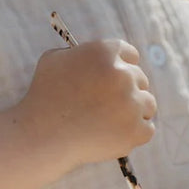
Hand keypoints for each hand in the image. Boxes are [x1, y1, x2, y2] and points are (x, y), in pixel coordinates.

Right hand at [17, 39, 156, 168]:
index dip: (123, 67)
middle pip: (140, 80)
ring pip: (148, 105)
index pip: (130, 55)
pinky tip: (116, 136)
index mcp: (105, 52)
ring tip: (113, 122)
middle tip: (109, 106)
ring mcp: (132, 103)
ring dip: (134, 112)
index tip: (116, 80)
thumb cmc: (43, 98)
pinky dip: (134, 135)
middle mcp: (123, 74)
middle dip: (126, 91)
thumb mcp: (52, 60)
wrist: (41, 136)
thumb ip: (77, 53)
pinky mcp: (135, 130)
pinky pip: (147, 130)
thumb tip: (92, 55)